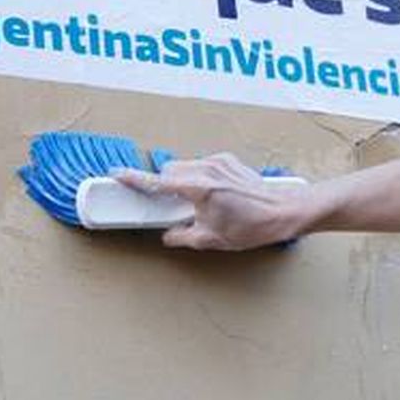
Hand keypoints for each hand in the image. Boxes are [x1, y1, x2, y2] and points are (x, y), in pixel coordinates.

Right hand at [112, 152, 306, 250]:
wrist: (283, 211)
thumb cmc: (251, 226)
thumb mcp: (210, 239)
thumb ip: (181, 236)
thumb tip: (168, 236)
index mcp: (198, 188)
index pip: (158, 181)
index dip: (134, 179)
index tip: (116, 174)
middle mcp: (207, 169)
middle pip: (170, 170)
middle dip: (165, 186)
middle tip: (172, 206)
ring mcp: (219, 162)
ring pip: (185, 166)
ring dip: (183, 181)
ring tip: (199, 203)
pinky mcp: (228, 160)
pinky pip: (203, 165)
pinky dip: (200, 178)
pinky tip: (215, 195)